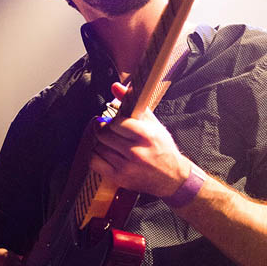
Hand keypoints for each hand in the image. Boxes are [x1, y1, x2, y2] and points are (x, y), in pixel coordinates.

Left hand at [90, 82, 190, 196]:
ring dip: (100, 142)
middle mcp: (136, 152)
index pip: (117, 122)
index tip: (112, 120)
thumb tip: (115, 86)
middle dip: (102, 129)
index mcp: (146, 136)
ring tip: (108, 142)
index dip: (111, 120)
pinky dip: (96, 156)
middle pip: (104, 135)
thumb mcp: (153, 124)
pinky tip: (104, 153)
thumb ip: (133, 104)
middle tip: (105, 128)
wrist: (171, 178)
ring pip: (98, 148)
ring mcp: (126, 167)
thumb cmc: (162, 148)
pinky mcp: (119, 178)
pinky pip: (95, 163)